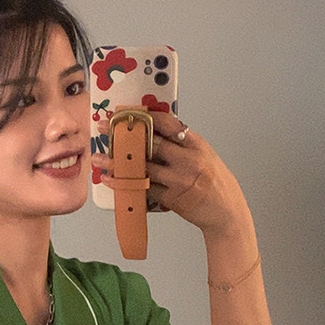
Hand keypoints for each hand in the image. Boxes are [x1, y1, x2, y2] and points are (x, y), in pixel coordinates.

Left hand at [92, 113, 251, 237]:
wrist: (226, 212)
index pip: (167, 123)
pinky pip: (143, 188)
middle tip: (104, 129)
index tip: (124, 113)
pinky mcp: (171, 197)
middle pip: (150, 142)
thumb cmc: (214, 183)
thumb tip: (154, 133)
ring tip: (99, 159)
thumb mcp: (203, 156)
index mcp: (196, 143)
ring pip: (142, 166)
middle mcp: (187, 158)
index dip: (143, 116)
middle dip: (125, 135)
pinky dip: (124, 184)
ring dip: (117, 162)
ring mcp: (179, 178)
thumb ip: (182, 145)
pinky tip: (111, 180)